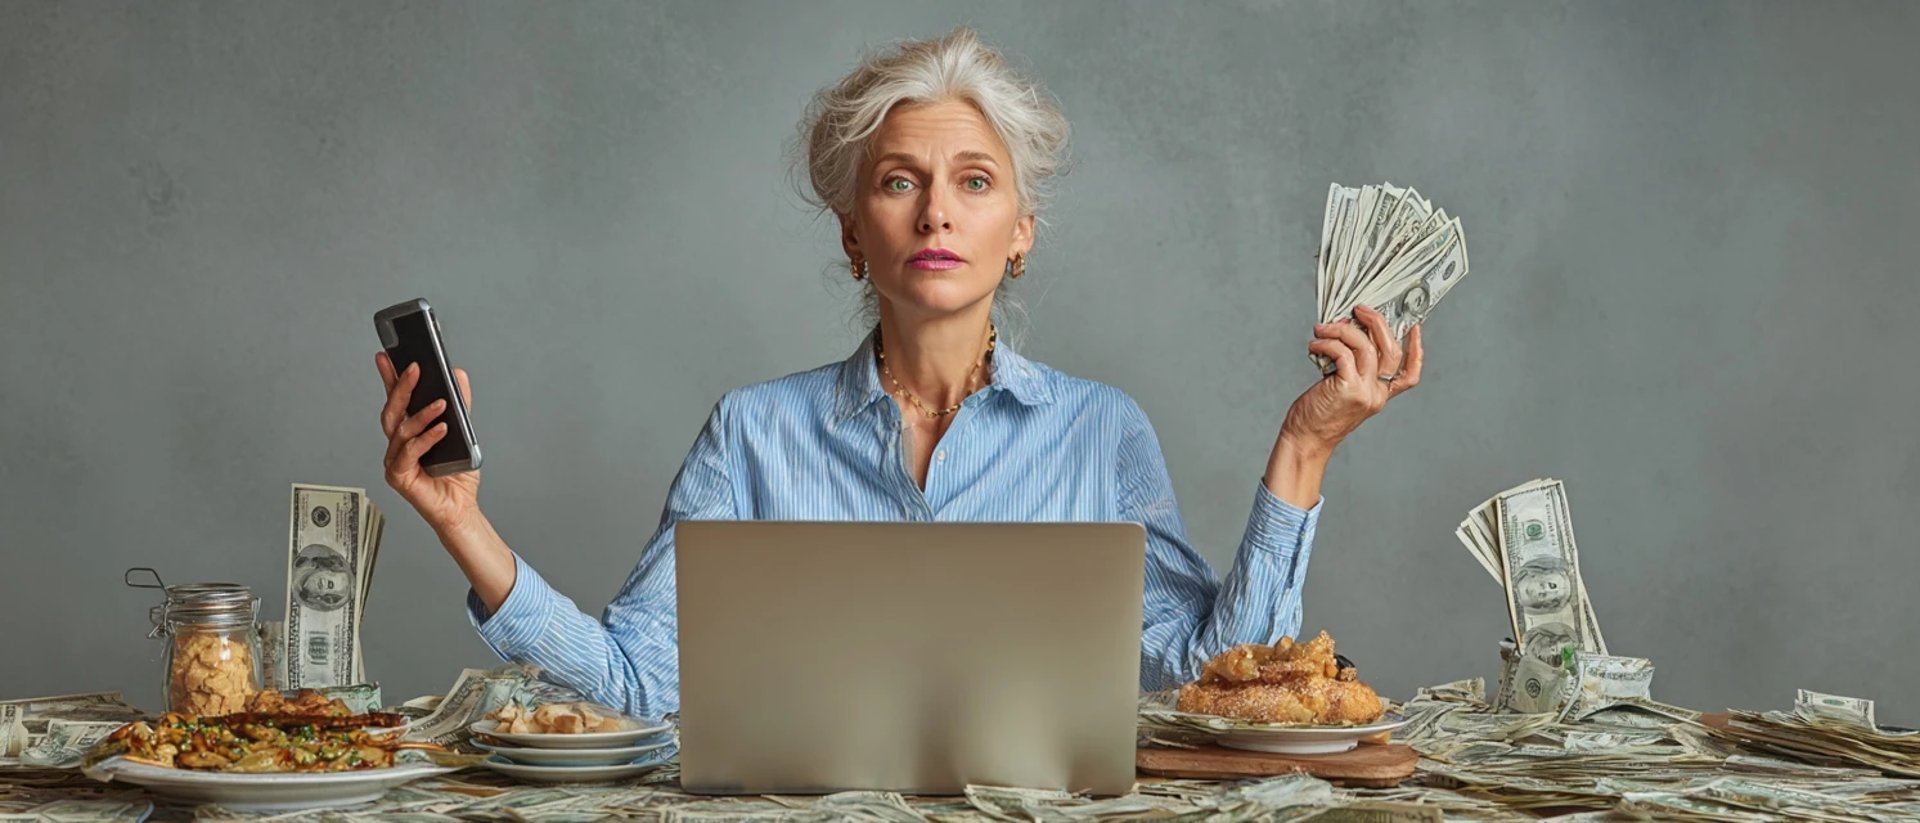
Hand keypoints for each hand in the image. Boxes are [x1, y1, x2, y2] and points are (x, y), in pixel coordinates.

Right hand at [376, 352, 480, 532]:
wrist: (460, 508)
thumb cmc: (456, 475)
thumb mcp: (463, 432)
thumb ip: (459, 404)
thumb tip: (457, 376)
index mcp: (408, 432)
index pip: (397, 400)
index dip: (390, 378)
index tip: (387, 357)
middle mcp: (397, 444)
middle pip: (393, 410)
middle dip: (401, 387)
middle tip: (413, 369)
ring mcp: (395, 460)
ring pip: (401, 430)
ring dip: (421, 414)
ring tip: (441, 403)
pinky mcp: (399, 476)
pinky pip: (410, 453)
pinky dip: (426, 439)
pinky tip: (441, 430)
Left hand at [1281, 304, 1424, 455]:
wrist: (1305, 440)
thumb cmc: (1318, 415)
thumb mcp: (1342, 390)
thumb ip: (1351, 366)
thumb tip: (1347, 328)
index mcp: (1379, 395)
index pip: (1409, 374)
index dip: (1416, 350)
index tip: (1414, 327)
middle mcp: (1376, 393)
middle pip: (1390, 350)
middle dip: (1377, 323)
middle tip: (1359, 309)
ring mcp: (1364, 392)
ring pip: (1366, 347)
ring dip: (1343, 330)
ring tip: (1323, 328)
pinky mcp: (1347, 389)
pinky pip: (1343, 354)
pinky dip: (1328, 342)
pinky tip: (1315, 344)